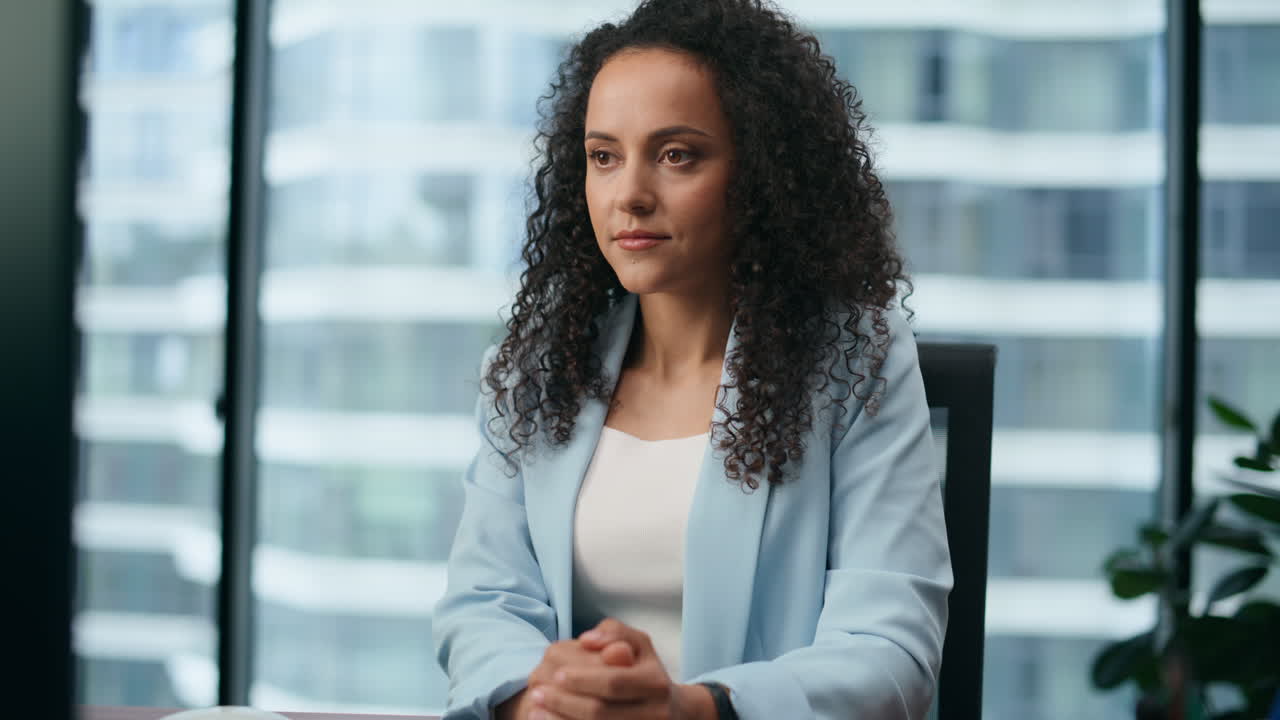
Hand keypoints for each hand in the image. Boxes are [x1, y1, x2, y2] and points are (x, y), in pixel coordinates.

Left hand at [528, 618, 717, 719]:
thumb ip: (614, 633)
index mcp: (655, 683)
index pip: (613, 682)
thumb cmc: (645, 670)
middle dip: (564, 703)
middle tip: (537, 693)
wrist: (673, 712)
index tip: (556, 673)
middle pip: (601, 712)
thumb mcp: (638, 643)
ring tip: (535, 712)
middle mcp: (655, 713)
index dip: (582, 679)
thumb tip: (587, 640)